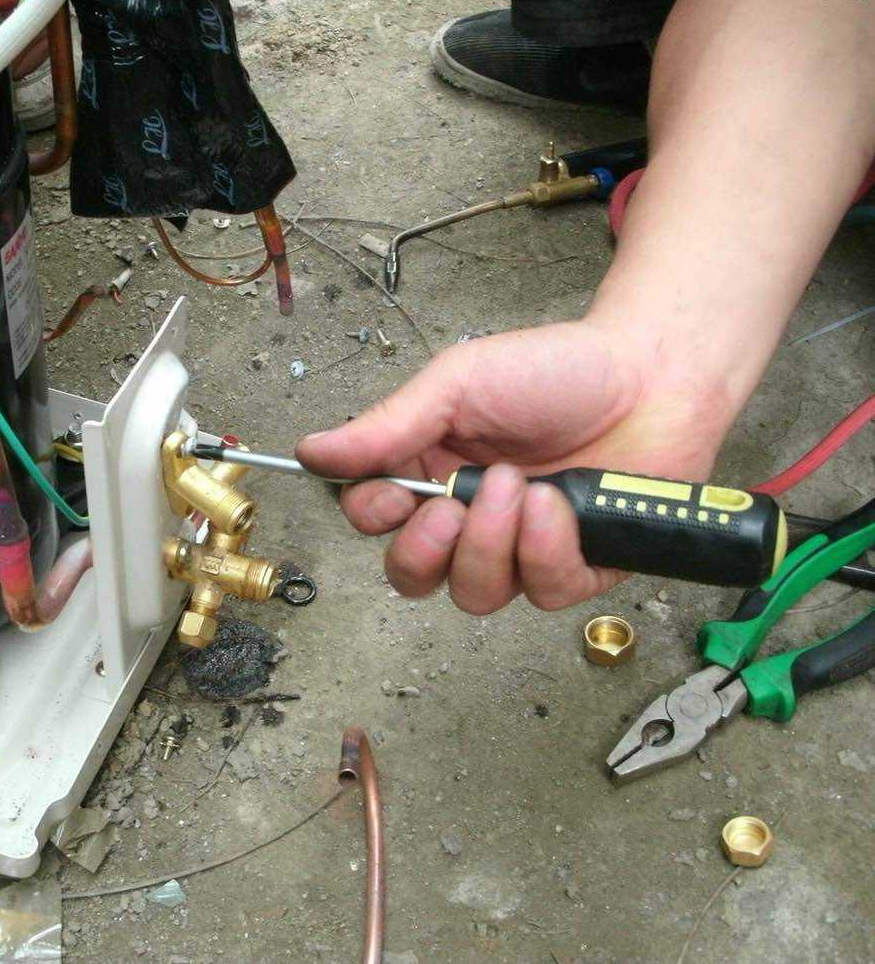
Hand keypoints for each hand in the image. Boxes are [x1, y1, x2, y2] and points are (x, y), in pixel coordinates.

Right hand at [295, 319, 730, 613]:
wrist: (653, 373)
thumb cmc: (555, 371)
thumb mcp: (457, 385)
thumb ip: (386, 426)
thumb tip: (311, 451)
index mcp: (428, 471)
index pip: (371, 519)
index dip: (372, 517)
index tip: (389, 494)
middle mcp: (467, 518)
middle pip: (413, 576)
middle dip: (426, 551)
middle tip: (451, 508)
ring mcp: (520, 549)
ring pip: (473, 594)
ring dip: (490, 545)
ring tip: (521, 490)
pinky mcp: (575, 569)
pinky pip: (542, 592)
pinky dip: (546, 550)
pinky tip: (559, 506)